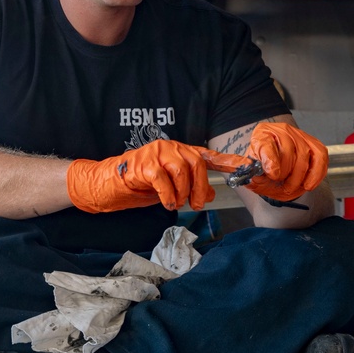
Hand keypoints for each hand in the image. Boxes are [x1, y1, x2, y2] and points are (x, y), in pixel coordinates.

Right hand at [67, 140, 223, 212]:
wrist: (106, 185)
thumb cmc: (138, 186)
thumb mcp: (170, 190)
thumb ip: (189, 188)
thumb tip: (210, 195)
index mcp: (179, 152)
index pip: (208, 156)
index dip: (228, 161)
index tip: (247, 167)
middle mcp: (170, 147)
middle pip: (197, 164)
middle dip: (201, 188)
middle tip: (195, 205)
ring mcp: (155, 153)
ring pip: (182, 170)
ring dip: (183, 192)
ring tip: (176, 203)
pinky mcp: (142, 163)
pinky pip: (163, 179)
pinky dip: (168, 195)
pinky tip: (166, 203)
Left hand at [243, 122, 327, 201]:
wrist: (275, 166)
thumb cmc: (262, 168)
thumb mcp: (250, 171)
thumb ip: (248, 174)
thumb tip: (251, 176)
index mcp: (261, 134)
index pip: (266, 145)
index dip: (271, 160)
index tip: (273, 174)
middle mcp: (281, 130)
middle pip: (288, 153)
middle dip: (285, 174)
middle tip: (281, 186)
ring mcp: (300, 135)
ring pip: (304, 157)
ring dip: (298, 178)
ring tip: (291, 187)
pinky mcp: (314, 144)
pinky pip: (320, 157)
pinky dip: (316, 174)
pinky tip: (308, 185)